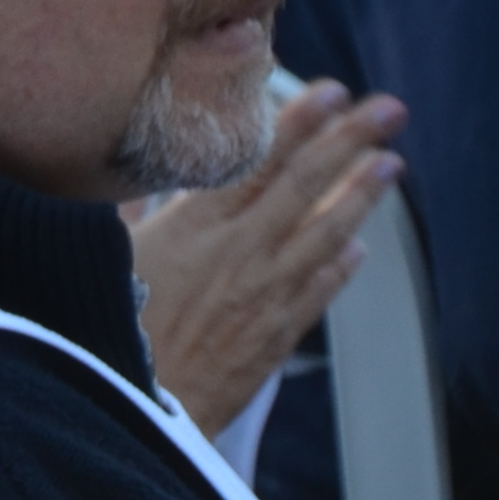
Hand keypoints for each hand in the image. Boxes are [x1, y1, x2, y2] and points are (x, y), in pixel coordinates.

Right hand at [128, 82, 406, 438]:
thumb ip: (127, 210)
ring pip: (327, 233)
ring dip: (362, 196)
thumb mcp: (107, 255)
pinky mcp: (276, 335)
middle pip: (305, 186)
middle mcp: (241, 253)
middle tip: (386, 111)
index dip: (299, 123)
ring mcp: (266, 294)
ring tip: (391, 165)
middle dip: (349, 141)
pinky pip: (320, 289)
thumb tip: (133, 173)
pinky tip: (358, 248)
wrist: (137, 408)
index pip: (259, 160)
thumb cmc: (110, 331)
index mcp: (196, 226)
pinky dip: (342, 264)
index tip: (329, 91)